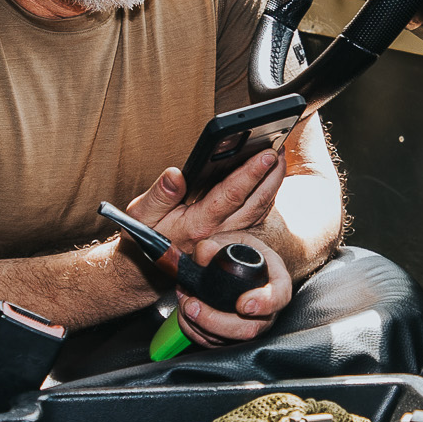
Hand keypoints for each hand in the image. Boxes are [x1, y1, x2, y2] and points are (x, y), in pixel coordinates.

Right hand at [125, 149, 284, 248]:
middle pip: (255, 202)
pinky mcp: (233, 240)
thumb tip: (175, 175)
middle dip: (272, 175)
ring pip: (259, 211)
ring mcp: (229, 239)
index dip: (251, 173)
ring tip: (280, 160)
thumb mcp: (141, 216)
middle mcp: (219, 233)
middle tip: (281, 150)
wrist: (149, 271)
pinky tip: (270, 181)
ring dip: (273, 185)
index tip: (267, 154)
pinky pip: (255, 218)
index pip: (231, 194)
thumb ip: (159, 195)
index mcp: (198, 224)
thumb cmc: (146, 238)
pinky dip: (267, 198)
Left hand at [173, 232, 291, 344]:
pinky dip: (194, 331)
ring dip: (199, 326)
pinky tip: (185, 314)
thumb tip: (204, 251)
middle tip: (192, 305)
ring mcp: (251, 325)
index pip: (279, 296)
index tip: (242, 304)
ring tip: (184, 303)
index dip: (263, 303)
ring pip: (229, 341)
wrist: (240, 263)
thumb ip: (217, 244)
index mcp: (275, 282)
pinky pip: (214, 344)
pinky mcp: (233, 336)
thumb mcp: (232, 240)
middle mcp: (267, 310)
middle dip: (215, 321)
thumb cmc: (241, 252)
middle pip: (250, 328)